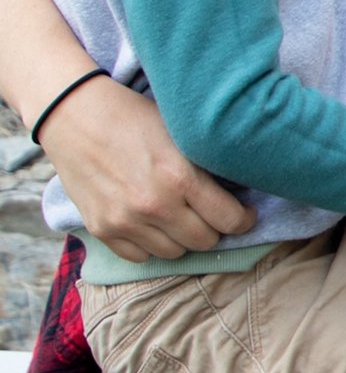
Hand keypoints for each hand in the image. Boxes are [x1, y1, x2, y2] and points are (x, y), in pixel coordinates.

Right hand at [41, 80, 253, 260]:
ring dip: (183, 238)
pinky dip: (152, 245)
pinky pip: (140, 257)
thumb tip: (239, 191)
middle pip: (204, 241)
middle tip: (213, 214)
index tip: (244, 214)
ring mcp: (125, 221)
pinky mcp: (102, 229)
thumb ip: (208, 167)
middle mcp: (154, 206)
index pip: (229, 220)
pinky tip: (155, 225)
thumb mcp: (182, 134)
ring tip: (183, 217)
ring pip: (174, 253)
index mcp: (180, 178)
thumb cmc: (135, 117)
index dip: (243, 219)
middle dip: (215, 229)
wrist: (75, 116)